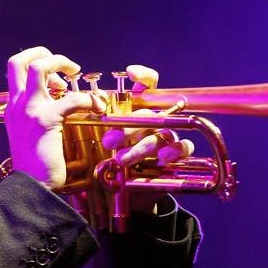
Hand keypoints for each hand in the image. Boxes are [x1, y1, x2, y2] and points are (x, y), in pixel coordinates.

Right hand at [5, 46, 104, 189]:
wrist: (32, 187)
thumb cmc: (37, 167)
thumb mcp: (31, 136)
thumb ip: (38, 116)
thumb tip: (58, 102)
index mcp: (13, 109)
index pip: (15, 70)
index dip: (36, 63)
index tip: (56, 77)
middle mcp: (17, 105)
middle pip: (20, 61)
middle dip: (45, 54)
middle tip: (67, 67)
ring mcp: (29, 111)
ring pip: (40, 67)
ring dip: (63, 64)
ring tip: (78, 75)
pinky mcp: (45, 120)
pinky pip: (70, 98)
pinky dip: (88, 99)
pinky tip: (97, 108)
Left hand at [102, 65, 193, 212]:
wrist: (124, 194)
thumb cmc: (112, 164)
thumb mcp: (99, 143)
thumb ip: (95, 123)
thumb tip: (85, 104)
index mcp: (135, 113)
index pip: (147, 86)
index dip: (143, 76)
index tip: (130, 72)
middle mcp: (153, 122)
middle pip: (147, 115)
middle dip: (126, 127)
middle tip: (109, 141)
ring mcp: (165, 137)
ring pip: (161, 133)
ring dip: (142, 146)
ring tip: (121, 159)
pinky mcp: (175, 155)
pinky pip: (183, 146)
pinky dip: (174, 151)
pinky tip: (161, 158)